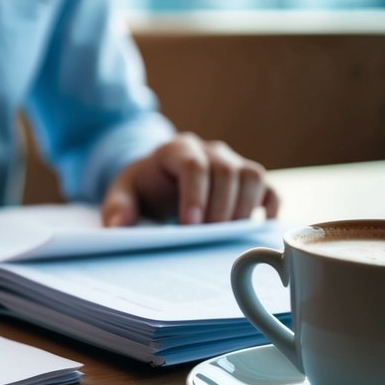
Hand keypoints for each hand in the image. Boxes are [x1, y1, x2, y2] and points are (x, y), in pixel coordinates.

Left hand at [101, 133, 279, 226]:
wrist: (160, 180)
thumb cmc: (143, 188)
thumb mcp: (122, 194)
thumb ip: (117, 207)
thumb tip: (117, 227)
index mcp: (175, 149)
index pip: (192, 164)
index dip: (194, 194)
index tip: (191, 225)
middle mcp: (208, 150)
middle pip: (226, 170)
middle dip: (219, 206)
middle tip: (207, 235)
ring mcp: (231, 162)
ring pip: (252, 174)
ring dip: (244, 207)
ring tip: (226, 233)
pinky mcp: (247, 179)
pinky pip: (267, 187)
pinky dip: (267, 206)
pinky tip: (255, 226)